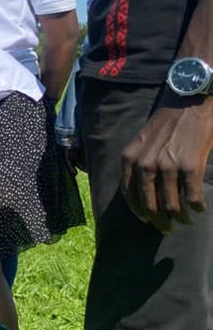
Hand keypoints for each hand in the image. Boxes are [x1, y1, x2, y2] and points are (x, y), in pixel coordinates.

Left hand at [120, 97, 212, 232]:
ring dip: (179, 218)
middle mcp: (145, 165)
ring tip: (185, 221)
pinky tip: (199, 209)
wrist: (188, 101)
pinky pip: (192, 197)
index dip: (138, 211)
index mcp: (130, 159)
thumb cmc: (167, 121)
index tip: (146, 220)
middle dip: (158, 221)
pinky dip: (196, 207)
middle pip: (149, 204)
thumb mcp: (141, 140)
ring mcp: (167, 166)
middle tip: (166, 228)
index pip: (129, 195)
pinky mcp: (190, 166)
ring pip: (171, 205)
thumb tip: (141, 188)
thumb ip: (138, 161)